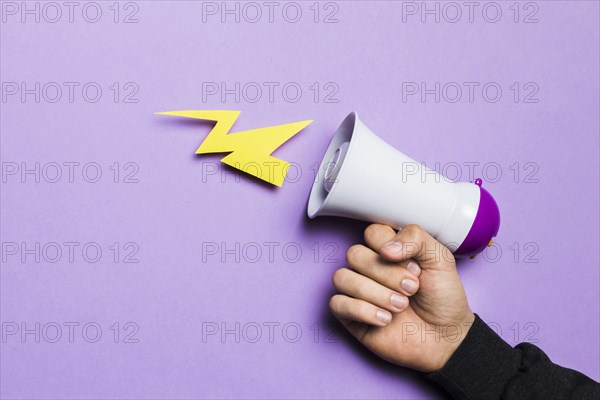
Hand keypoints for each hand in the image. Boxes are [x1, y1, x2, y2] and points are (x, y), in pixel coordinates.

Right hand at [329, 224, 474, 372]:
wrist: (447, 338)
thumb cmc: (442, 298)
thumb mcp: (440, 259)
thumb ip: (415, 238)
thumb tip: (385, 248)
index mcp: (388, 249)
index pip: (372, 233)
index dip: (391, 249)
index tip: (415, 267)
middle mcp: (369, 267)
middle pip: (354, 254)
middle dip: (386, 274)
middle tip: (411, 289)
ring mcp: (357, 290)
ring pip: (342, 278)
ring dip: (375, 293)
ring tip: (400, 306)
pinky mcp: (350, 315)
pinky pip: (337, 303)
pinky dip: (363, 311)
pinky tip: (385, 320)